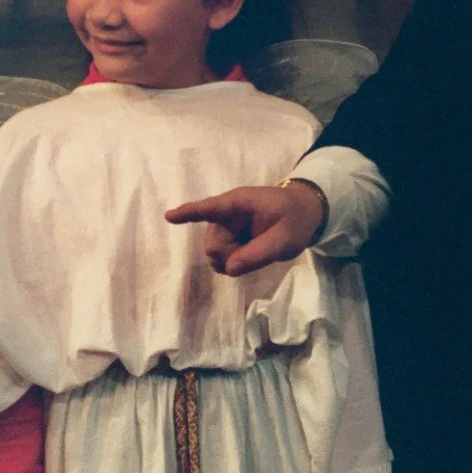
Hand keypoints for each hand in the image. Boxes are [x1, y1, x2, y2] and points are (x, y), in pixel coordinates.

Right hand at [165, 183, 323, 275]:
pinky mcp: (225, 239)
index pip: (211, 208)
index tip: (170, 216)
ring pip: (215, 255)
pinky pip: (221, 259)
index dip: (190, 213)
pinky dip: (234, 262)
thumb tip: (231, 268)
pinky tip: (250, 253)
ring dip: (234, 259)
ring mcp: (223, 227)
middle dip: (231, 256)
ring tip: (257, 249)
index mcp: (239, 203)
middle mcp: (225, 214)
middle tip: (260, 250)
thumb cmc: (294, 219)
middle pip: (213, 246)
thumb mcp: (286, 238)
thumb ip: (260, 253)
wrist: (301, 214)